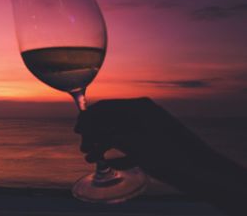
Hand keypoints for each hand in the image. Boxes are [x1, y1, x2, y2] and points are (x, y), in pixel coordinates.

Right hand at [74, 98, 215, 182]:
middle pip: (110, 120)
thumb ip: (107, 133)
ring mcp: (149, 129)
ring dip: (103, 145)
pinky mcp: (154, 144)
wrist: (203, 172)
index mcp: (139, 106)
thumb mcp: (132, 142)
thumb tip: (87, 128)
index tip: (76, 131)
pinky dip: (118, 153)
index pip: (105, 106)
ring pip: (119, 134)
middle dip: (94, 134)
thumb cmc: (168, 154)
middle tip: (84, 148)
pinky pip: (130, 145)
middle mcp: (143, 114)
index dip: (88, 117)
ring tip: (92, 158)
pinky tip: (110, 163)